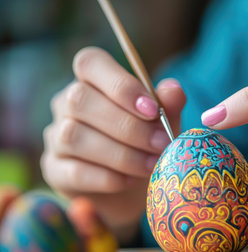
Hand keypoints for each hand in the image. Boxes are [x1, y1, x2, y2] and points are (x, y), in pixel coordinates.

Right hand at [41, 47, 185, 242]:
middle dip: (128, 125)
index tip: (152, 110)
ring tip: (152, 165)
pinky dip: (107, 177)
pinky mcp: (54, 170)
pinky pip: (74, 171)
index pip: (90, 63)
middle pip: (80, 99)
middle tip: (161, 143)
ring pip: (74, 136)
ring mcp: (56, 136)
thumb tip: (174, 90)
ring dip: (121, 153)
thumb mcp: (164, 122)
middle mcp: (66, 103)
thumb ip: (169, 105)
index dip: (120, 84)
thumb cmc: (147, 143)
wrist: (134, 187)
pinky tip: (130, 180)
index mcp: (93, 81)